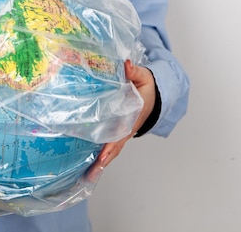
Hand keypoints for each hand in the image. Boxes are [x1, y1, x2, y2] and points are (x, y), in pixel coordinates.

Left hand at [85, 59, 156, 181]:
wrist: (155, 92)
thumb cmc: (147, 86)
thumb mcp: (143, 77)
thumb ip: (134, 71)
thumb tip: (126, 65)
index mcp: (133, 117)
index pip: (121, 134)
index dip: (111, 146)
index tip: (102, 157)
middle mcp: (127, 128)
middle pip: (114, 148)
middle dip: (103, 162)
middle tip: (89, 175)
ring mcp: (122, 131)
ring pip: (111, 149)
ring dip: (100, 161)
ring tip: (86, 175)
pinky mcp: (117, 130)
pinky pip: (108, 143)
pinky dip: (100, 153)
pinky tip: (88, 162)